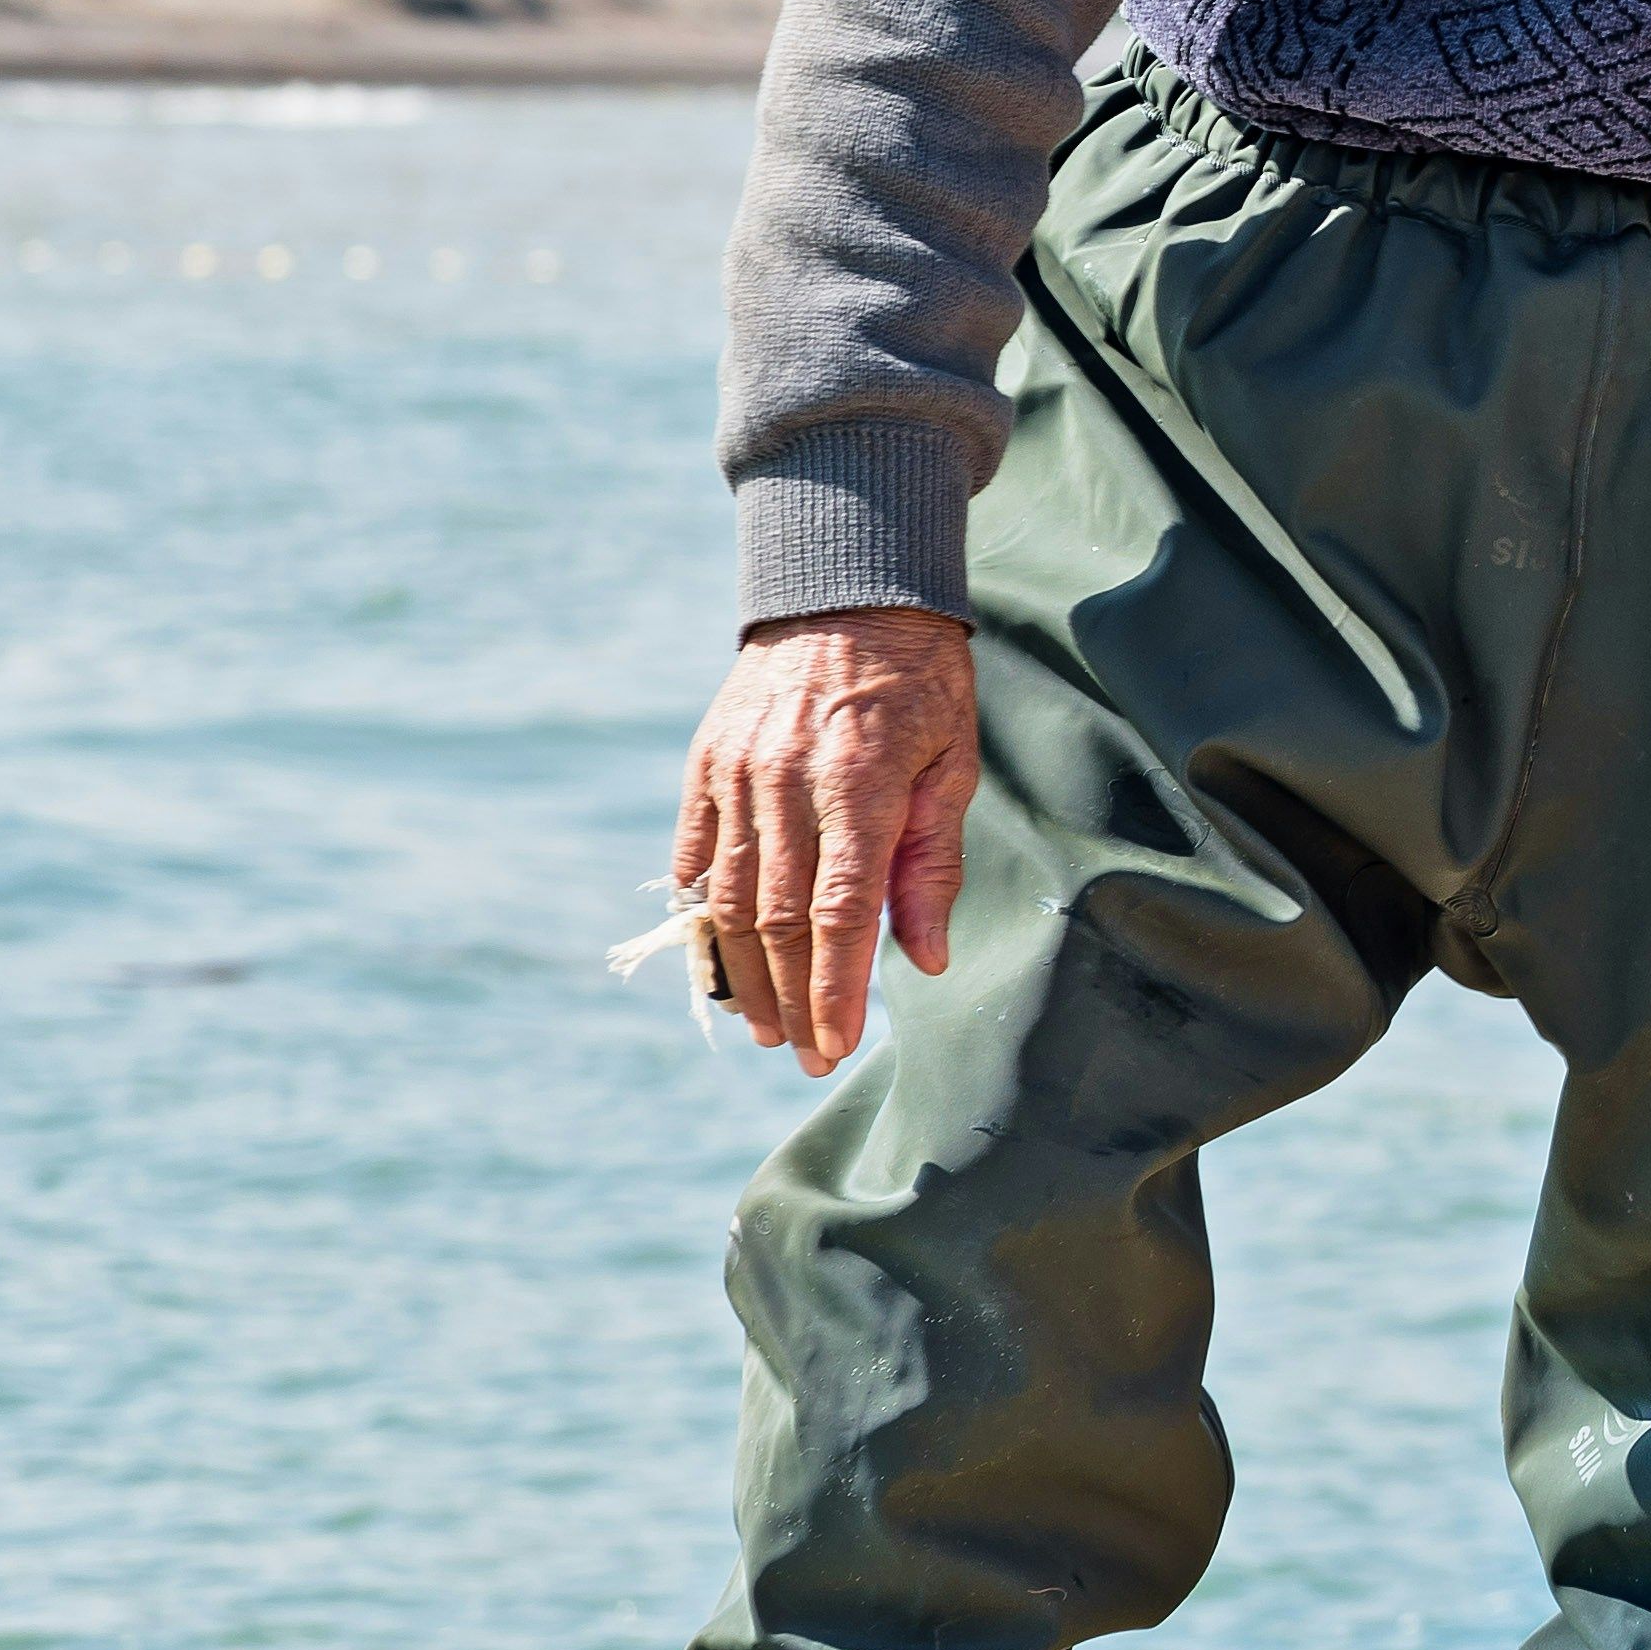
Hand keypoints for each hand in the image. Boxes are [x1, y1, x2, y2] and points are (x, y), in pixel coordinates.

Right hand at [678, 607, 981, 1075]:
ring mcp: (737, 774)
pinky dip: (702, 908)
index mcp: (860, 785)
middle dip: (793, 1000)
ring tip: (767, 1024)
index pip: (841, 914)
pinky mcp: (706, 764)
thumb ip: (934, 863)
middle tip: (805, 1055)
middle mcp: (786, 784)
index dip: (836, 990)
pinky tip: (720, 950)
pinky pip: (695, 853)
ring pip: (729, 900)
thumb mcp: (955, 763)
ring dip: (746, 973)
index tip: (837, 1047)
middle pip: (778, 920)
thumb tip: (926, 959)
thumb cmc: (922, 685)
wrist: (848, 594)